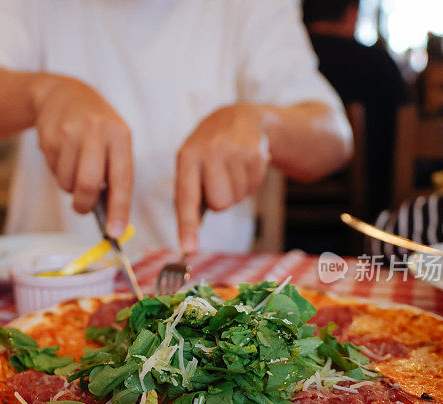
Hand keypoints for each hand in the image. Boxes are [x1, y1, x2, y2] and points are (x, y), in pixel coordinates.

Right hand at [34, 75, 132, 237]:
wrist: (64, 94)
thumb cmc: (97, 127)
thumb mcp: (115, 140)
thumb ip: (115, 173)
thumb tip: (112, 216)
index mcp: (120, 135)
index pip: (122, 179)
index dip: (119, 209)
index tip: (115, 233)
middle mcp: (96, 131)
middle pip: (88, 184)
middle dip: (84, 205)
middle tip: (83, 207)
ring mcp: (70, 132)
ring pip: (67, 182)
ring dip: (70, 186)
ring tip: (75, 168)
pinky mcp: (48, 136)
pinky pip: (53, 171)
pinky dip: (59, 172)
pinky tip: (63, 154)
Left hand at [175, 103, 269, 252]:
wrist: (241, 117)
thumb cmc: (210, 149)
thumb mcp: (192, 161)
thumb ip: (188, 193)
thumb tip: (189, 234)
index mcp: (187, 156)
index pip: (186, 198)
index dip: (187, 226)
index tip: (188, 248)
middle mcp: (209, 151)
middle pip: (219, 204)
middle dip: (221, 200)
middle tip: (220, 179)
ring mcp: (234, 150)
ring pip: (237, 198)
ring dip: (236, 189)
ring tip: (233, 168)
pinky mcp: (256, 152)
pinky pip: (253, 187)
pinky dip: (249, 182)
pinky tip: (245, 164)